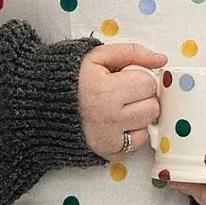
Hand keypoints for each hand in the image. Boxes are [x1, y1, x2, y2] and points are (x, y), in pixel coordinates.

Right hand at [78, 42, 166, 158]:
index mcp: (104, 89)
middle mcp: (107, 116)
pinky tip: (118, 125)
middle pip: (152, 108)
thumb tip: (161, 60)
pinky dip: (131, 135)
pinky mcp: (107, 152)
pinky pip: (136, 145)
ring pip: (147, 127)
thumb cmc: (73, 78)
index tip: (125, 79)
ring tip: (121, 109)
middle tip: (124, 95)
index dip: (140, 78)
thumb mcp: (98, 56)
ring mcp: (107, 137)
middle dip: (143, 98)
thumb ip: (131, 52)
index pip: (148, 84)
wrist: (44, 105)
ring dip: (139, 117)